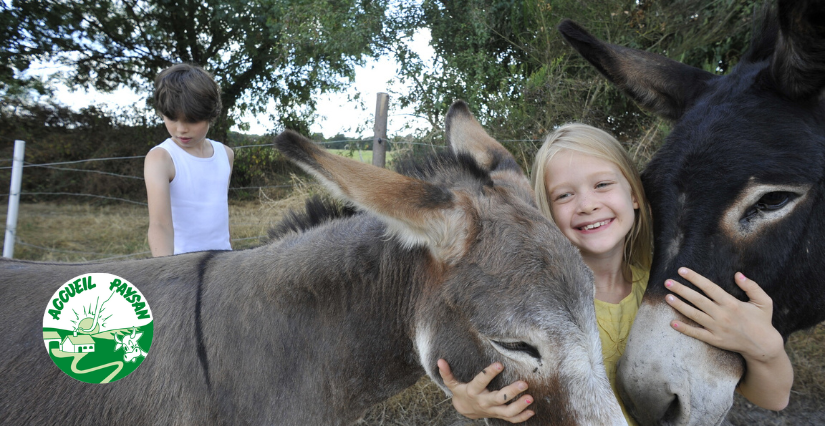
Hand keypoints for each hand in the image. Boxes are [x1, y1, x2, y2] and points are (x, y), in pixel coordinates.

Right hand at [437, 359, 533, 422]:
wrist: (465, 411)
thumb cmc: (461, 392)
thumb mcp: (452, 384)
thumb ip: (447, 373)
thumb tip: (440, 360)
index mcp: (473, 391)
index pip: (481, 381)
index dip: (489, 373)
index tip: (499, 364)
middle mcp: (484, 402)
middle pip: (498, 398)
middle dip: (511, 392)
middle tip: (524, 384)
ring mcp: (493, 410)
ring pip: (507, 411)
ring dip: (520, 406)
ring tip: (531, 398)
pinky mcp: (499, 415)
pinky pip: (511, 419)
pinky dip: (522, 417)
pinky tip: (532, 411)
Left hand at [664, 268, 784, 362]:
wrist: (763, 346)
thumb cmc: (762, 321)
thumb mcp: (764, 301)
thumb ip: (752, 286)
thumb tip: (738, 274)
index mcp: (731, 303)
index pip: (709, 287)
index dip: (694, 278)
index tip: (681, 270)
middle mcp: (722, 315)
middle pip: (697, 300)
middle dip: (681, 290)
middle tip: (667, 282)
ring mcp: (717, 328)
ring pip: (694, 315)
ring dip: (679, 306)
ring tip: (667, 297)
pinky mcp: (714, 340)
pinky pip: (697, 333)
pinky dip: (684, 329)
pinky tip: (672, 323)